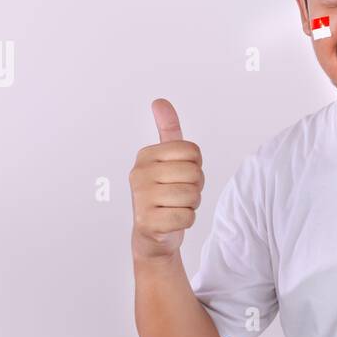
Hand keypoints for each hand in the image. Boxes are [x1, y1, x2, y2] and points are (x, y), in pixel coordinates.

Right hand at [129, 99, 203, 259]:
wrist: (153, 235)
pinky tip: (172, 220)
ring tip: (175, 206)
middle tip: (180, 194)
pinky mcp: (148, 221)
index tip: (181, 175)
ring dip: (191, 205)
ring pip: (192, 195)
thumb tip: (160, 101)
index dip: (196, 166)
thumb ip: (167, 131)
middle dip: (195, 187)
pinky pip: (187, 216)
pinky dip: (186, 221)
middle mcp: (140, 173)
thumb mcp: (166, 160)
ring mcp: (141, 198)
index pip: (193, 151)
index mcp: (146, 155)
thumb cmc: (164, 194)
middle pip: (195, 173)